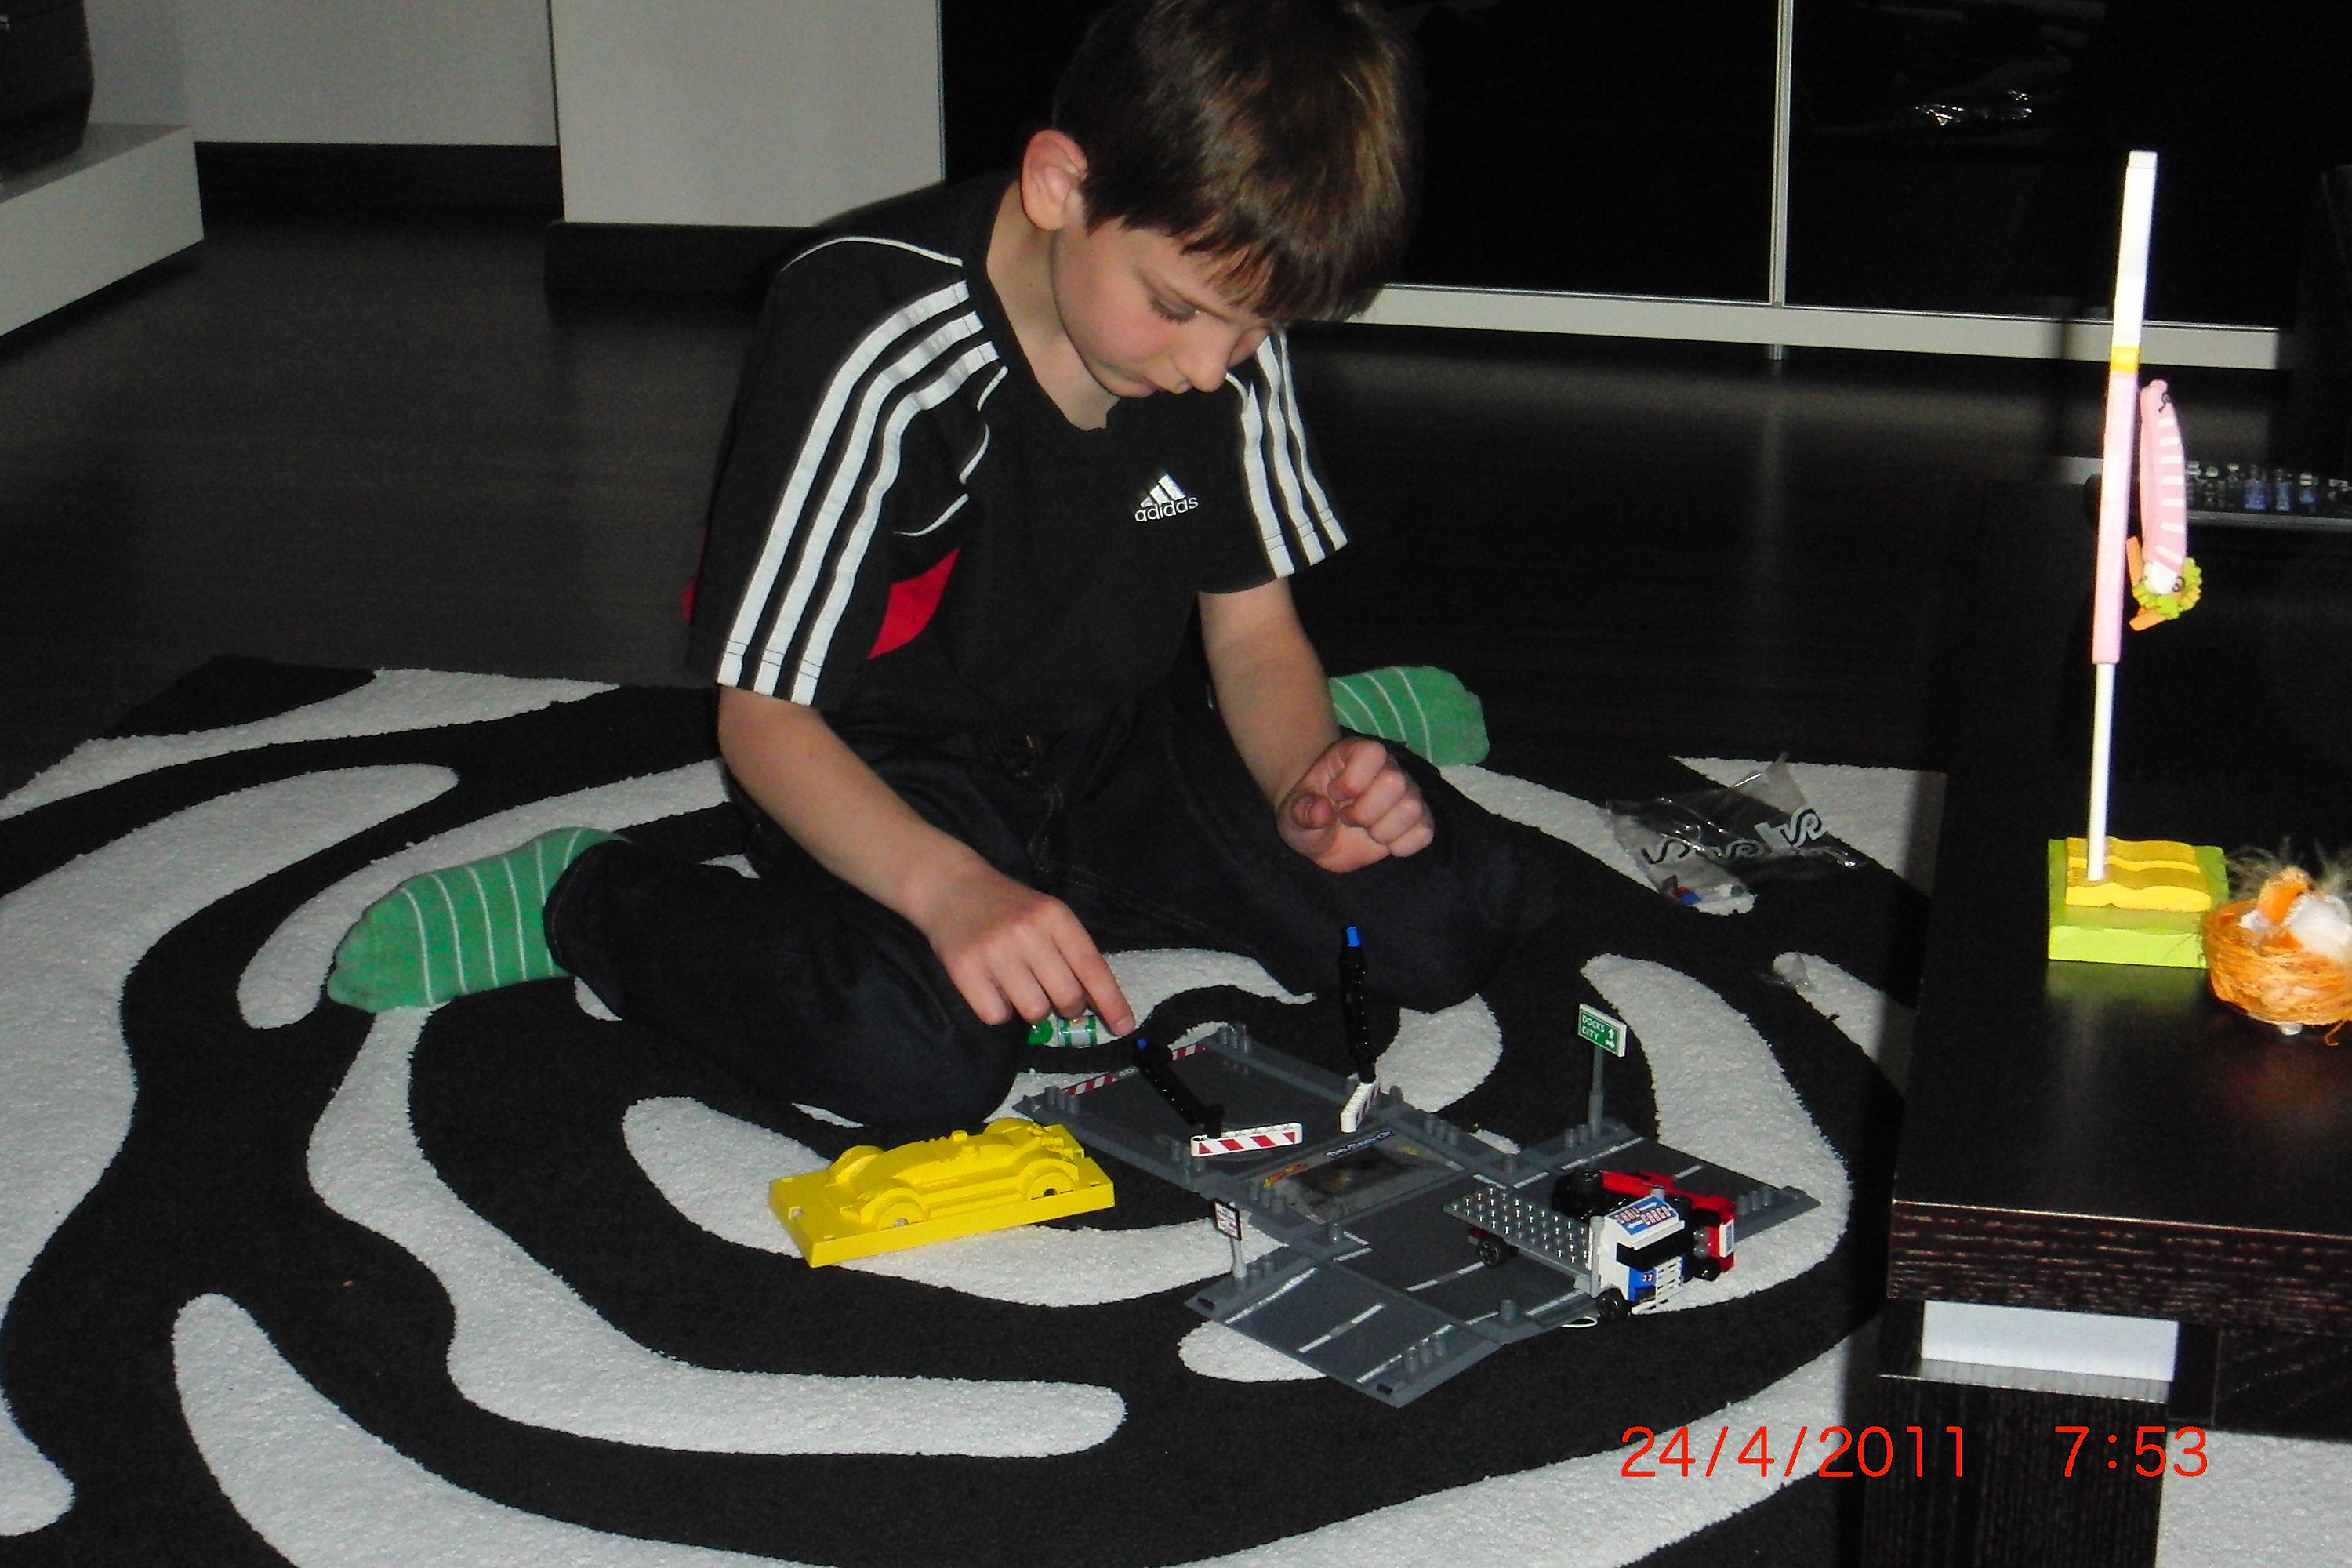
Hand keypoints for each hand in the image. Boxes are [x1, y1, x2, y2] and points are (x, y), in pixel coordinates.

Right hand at [913, 862, 1136, 1033]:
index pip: (1093, 968)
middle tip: (1054, 996)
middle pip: (1067, 998)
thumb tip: (1097, 1005)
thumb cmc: (1009, 907)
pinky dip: (999, 1011)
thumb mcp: (1048, 916)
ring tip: (1019, 986)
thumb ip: (1073, 953)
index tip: (1125, 1027)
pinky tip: (993, 987)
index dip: (1111, 1002)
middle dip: (1068, 1007)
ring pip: (1034, 1012)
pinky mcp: (964, 968)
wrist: (952, 887)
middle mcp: (1028, 931)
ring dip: (1032, 1009)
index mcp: (1055, 916)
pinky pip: (997, 1017)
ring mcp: (995, 950)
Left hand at [1278, 736, 1433, 871]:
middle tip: (1348, 818)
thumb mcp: (1291, 814)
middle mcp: (1387, 768)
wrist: (1322, 835)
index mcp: (1355, 754)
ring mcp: (1406, 794)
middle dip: (1365, 812)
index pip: (1372, 754)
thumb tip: (1322, 811)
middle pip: (1395, 782)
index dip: (1352, 781)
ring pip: (1412, 808)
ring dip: (1382, 831)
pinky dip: (1402, 845)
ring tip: (1365, 831)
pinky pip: (1425, 832)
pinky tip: (1383, 843)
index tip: (1334, 794)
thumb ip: (1301, 811)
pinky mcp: (1418, 820)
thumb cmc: (1308, 814)